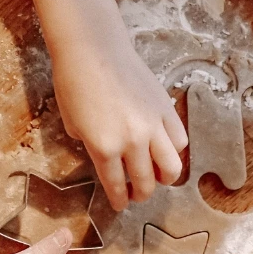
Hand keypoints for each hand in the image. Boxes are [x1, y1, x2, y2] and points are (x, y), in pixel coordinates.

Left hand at [17, 0, 187, 211]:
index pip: (116, 186)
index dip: (118, 200)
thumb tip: (105, 157)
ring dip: (164, 178)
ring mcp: (153, 125)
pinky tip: (164, 149)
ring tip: (157, 176)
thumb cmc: (74, 83)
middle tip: (136, 193)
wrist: (93, 49)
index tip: (120, 204)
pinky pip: (179, 140)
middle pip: (145, 182)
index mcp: (104, 147)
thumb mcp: (72, 123)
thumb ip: (90, 146)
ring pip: (171, 167)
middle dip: (140, 194)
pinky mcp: (165, 109)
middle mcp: (132, 141)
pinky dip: (174, 150)